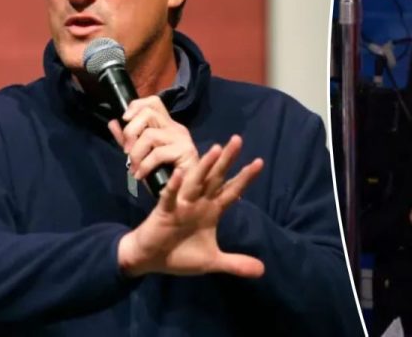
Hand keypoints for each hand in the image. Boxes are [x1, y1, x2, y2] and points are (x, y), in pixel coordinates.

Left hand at [108, 96, 198, 178]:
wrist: (183, 195)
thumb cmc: (163, 175)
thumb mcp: (140, 155)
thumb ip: (128, 139)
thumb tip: (113, 122)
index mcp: (167, 126)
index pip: (153, 103)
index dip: (136, 106)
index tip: (124, 120)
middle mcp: (176, 128)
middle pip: (149, 112)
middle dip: (130, 131)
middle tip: (126, 151)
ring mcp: (182, 139)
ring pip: (150, 135)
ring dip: (135, 154)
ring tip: (134, 168)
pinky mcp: (186, 151)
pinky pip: (158, 153)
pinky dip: (145, 166)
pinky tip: (141, 175)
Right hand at [117, 134, 264, 277]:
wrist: (150, 260)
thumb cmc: (180, 255)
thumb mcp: (212, 262)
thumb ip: (236, 263)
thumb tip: (262, 271)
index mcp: (212, 211)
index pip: (232, 190)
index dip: (245, 177)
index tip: (260, 162)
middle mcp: (199, 202)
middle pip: (216, 178)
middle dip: (227, 160)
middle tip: (238, 139)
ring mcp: (181, 205)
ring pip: (195, 182)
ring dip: (204, 166)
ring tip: (215, 149)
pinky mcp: (164, 211)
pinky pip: (169, 197)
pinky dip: (174, 186)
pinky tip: (179, 174)